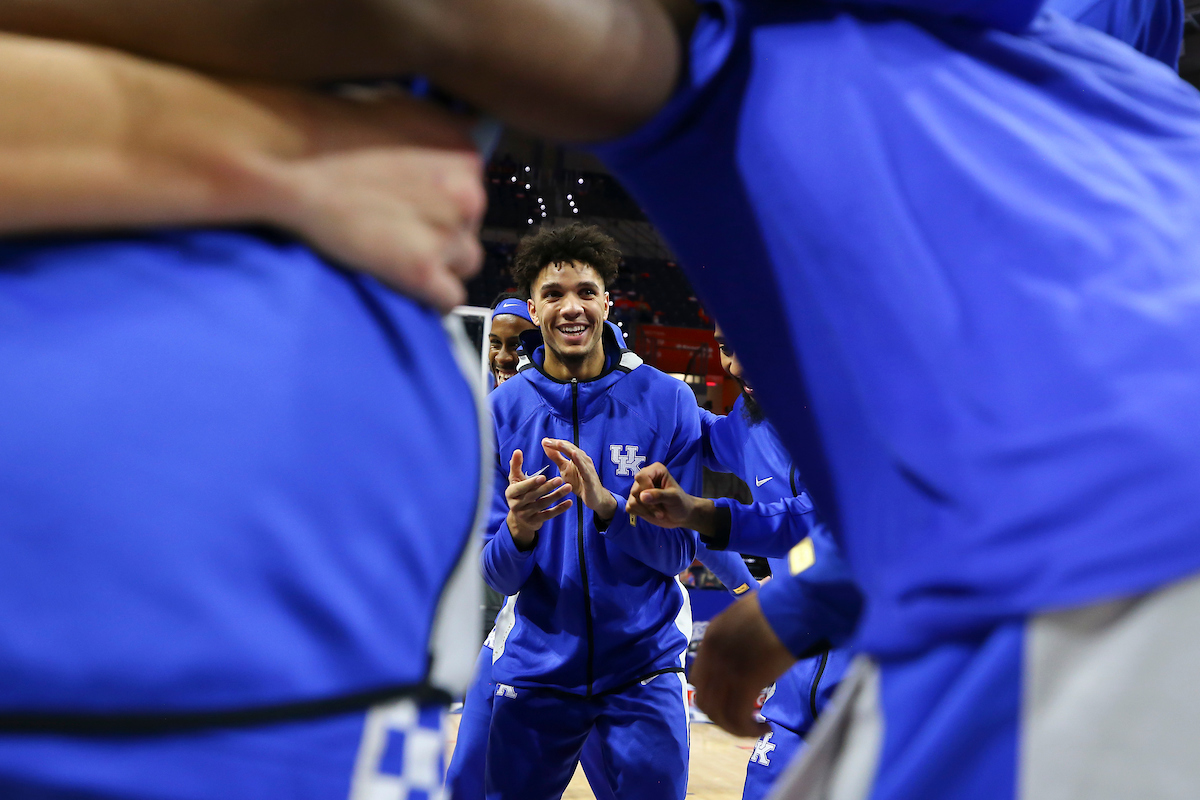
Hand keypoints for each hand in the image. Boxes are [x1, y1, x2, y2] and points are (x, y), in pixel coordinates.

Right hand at [0, 36, 486, 313]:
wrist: (252, 152)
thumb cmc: (287, 119)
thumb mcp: (354, 102)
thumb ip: (393, 124)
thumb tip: (398, 135)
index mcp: (453, 134)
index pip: (473, 174)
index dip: (440, 193)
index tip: (410, 198)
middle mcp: (467, 179)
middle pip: (471, 222)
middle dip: (434, 229)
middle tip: (382, 223)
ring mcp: (448, 228)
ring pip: (461, 263)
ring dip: (424, 263)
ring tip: (372, 248)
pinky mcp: (423, 272)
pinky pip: (440, 298)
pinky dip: (410, 295)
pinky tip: (373, 275)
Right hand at [505, 449, 572, 548]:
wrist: (519, 518)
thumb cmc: (518, 493)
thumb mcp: (515, 480)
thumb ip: (516, 465)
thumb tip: (518, 451)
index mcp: (510, 493)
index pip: (521, 488)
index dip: (532, 483)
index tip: (543, 476)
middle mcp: (516, 506)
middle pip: (533, 496)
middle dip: (547, 488)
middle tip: (560, 479)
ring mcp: (526, 515)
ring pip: (543, 505)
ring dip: (557, 496)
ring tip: (569, 487)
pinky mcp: (536, 521)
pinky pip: (549, 515)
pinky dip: (559, 509)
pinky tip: (569, 502)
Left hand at [541, 438, 616, 520]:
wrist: (595, 498)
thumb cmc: (580, 483)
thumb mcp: (564, 469)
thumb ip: (556, 457)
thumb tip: (546, 445)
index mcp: (577, 457)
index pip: (565, 446)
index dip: (554, 443)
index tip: (544, 441)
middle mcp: (583, 460)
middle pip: (570, 448)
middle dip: (558, 444)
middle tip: (546, 441)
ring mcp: (587, 468)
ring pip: (578, 456)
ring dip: (568, 449)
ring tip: (559, 443)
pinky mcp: (590, 478)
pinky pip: (584, 469)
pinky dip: (580, 461)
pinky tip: (574, 455)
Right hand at [626, 461, 713, 532]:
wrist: (680, 516)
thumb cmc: (680, 503)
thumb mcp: (673, 498)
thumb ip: (659, 495)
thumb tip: (641, 496)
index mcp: (655, 470)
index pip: (641, 477)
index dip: (647, 489)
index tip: (659, 500)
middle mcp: (644, 477)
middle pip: (635, 490)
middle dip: (648, 504)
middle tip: (661, 511)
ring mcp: (638, 489)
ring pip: (632, 500)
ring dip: (646, 511)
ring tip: (659, 513)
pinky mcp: (635, 501)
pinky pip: (629, 507)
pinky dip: (641, 513)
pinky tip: (652, 514)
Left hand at [691, 593, 795, 737]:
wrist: (790, 607)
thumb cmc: (775, 609)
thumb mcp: (743, 619)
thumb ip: (736, 638)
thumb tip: (743, 657)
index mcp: (710, 638)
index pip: (697, 679)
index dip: (711, 696)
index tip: (729, 703)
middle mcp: (712, 656)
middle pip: (704, 701)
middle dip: (722, 717)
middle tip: (742, 720)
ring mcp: (726, 670)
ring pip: (720, 714)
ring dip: (737, 728)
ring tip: (756, 728)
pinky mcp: (745, 682)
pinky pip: (739, 717)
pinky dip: (749, 730)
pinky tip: (765, 727)